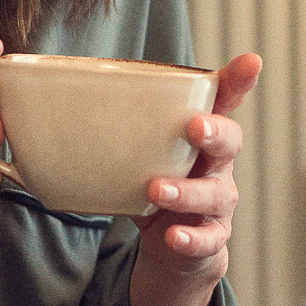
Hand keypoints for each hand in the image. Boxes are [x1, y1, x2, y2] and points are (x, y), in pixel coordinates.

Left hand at [130, 51, 260, 305]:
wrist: (171, 243)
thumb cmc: (157, 181)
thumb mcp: (142, 152)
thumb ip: (116, 128)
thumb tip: (53, 101)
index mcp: (202, 136)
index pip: (225, 102)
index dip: (238, 82)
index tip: (251, 61)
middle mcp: (218, 165)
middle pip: (229, 143)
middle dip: (214, 132)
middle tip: (194, 127)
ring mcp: (218, 203)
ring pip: (215, 194)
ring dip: (186, 191)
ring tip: (156, 190)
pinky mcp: (210, 237)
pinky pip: (207, 239)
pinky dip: (190, 238)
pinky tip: (172, 236)